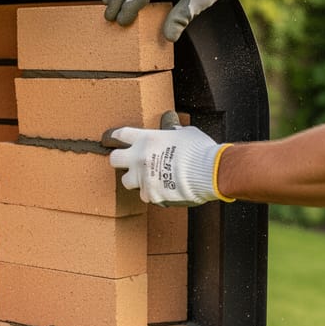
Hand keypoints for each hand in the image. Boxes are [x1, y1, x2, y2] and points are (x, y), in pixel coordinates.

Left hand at [107, 125, 233, 205]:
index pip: (120, 134)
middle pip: (114, 159)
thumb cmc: (200, 150)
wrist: (210, 172)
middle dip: (120, 160)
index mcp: (147, 139)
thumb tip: (174, 129)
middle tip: (130, 162)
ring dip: (135, 180)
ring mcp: (143, 178)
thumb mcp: (186, 133)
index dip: (116, 136)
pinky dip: (153, 194)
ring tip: (148, 179)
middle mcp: (140, 158)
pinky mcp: (151, 194)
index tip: (115, 138)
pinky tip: (164, 190)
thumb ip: (174, 132)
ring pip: (126, 181)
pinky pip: (146, 196)